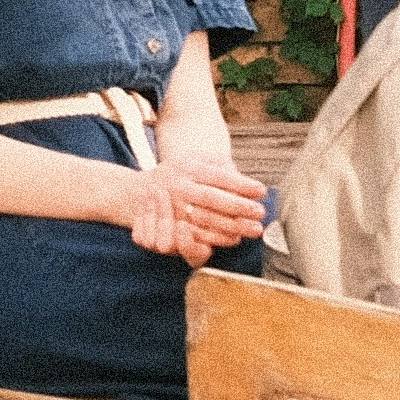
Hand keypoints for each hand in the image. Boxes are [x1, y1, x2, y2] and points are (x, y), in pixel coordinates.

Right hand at [115, 154, 266, 262]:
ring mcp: (172, 205)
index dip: (240, 184)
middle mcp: (179, 185)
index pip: (218, 175)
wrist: (139, 191)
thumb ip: (218, 164)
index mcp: (188, 166)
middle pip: (212, 197)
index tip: (261, 190)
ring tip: (252, 229)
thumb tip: (243, 177)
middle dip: (238, 207)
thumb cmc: (178, 174)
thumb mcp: (194, 160)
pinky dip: (216, 237)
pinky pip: (194, 233)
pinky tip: (234, 239)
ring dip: (230, 225)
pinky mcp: (169, 223)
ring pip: (204, 217)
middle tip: (260, 213)